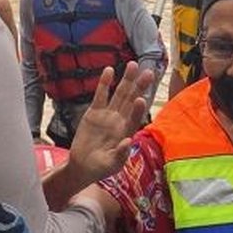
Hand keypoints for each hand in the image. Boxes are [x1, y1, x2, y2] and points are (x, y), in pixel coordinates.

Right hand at [68, 62, 153, 182]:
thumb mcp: (111, 165)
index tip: (141, 99)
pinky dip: (105, 83)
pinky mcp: (94, 112)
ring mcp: (108, 114)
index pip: (135, 118)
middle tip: (148, 73)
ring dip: (126, 80)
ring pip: (119, 94)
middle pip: (131, 100)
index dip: (138, 109)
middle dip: (139, 87)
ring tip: (133, 65)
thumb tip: (128, 142)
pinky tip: (109, 70)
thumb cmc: (101, 168)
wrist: (83, 166)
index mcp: (127, 132)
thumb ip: (120, 154)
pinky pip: (100, 95)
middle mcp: (120, 120)